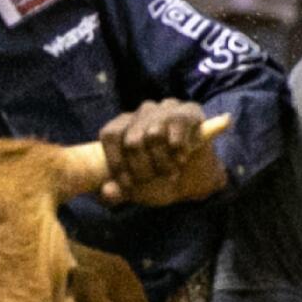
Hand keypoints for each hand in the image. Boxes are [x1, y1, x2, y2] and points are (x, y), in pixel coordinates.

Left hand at [97, 99, 227, 206]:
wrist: (195, 179)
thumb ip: (120, 191)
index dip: (116, 161)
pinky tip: (181, 160)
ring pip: (154, 134)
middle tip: (153, 181)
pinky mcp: (189, 112)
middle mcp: (144, 112)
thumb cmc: (161, 180)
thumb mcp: (137, 189)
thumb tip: (107, 192)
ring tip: (170, 174)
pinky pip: (178, 127)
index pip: (111, 134)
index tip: (127, 185)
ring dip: (162, 162)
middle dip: (142, 169)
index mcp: (125, 125)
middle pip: (133, 139)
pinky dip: (178, 150)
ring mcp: (166, 109)